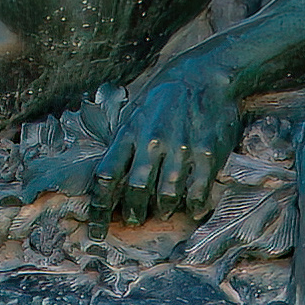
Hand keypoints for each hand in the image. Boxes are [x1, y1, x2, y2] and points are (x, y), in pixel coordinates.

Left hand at [87, 66, 240, 223]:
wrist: (205, 76)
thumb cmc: (164, 96)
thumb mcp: (134, 112)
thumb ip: (123, 144)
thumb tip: (108, 180)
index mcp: (129, 131)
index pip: (107, 175)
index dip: (100, 206)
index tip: (98, 228)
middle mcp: (152, 141)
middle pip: (135, 189)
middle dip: (132, 212)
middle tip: (134, 219)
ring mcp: (181, 149)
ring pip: (165, 195)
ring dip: (162, 210)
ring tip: (162, 213)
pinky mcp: (207, 154)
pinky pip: (196, 191)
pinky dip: (192, 206)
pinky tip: (190, 209)